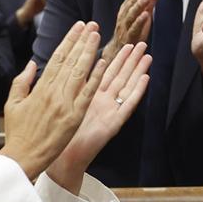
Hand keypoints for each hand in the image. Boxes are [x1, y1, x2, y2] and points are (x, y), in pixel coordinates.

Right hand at [0, 21, 107, 179]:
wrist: (22, 157)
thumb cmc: (17, 132)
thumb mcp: (13, 103)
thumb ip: (22, 81)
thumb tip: (32, 63)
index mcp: (39, 88)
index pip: (57, 58)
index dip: (68, 41)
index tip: (77, 27)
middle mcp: (53, 92)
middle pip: (70, 61)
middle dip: (82, 41)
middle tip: (92, 24)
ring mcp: (65, 104)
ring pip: (80, 72)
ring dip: (90, 52)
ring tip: (98, 35)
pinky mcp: (74, 117)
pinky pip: (88, 93)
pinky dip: (95, 77)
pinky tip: (103, 63)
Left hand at [46, 41, 152, 192]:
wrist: (61, 158)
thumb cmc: (58, 134)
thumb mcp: (58, 102)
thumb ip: (62, 84)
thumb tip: (55, 63)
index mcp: (89, 96)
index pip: (104, 71)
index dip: (114, 56)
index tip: (124, 43)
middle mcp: (102, 101)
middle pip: (119, 75)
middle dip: (130, 59)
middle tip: (140, 43)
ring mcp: (109, 111)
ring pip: (126, 86)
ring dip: (137, 70)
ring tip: (147, 55)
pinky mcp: (113, 123)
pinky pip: (127, 105)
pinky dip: (137, 92)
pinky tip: (145, 79)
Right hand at [104, 0, 158, 61]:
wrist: (119, 50)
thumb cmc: (133, 29)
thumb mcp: (143, 12)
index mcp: (127, 7)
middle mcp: (124, 14)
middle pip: (131, 1)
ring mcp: (125, 25)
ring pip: (131, 13)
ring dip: (140, 4)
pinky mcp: (129, 36)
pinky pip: (134, 28)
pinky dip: (139, 21)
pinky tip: (146, 15)